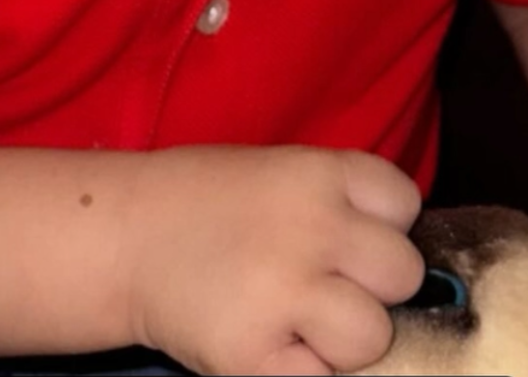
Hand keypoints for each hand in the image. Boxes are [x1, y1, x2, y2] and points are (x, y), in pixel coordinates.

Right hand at [123, 144, 422, 375]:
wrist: (123, 236)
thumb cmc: (206, 205)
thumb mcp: (278, 174)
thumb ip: (336, 204)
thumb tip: (391, 259)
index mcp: (317, 172)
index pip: (404, 203)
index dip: (382, 227)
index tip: (348, 238)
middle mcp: (311, 224)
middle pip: (402, 272)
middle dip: (370, 287)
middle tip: (320, 285)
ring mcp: (283, 289)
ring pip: (371, 336)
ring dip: (340, 340)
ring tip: (292, 320)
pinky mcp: (253, 353)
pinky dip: (297, 372)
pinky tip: (265, 344)